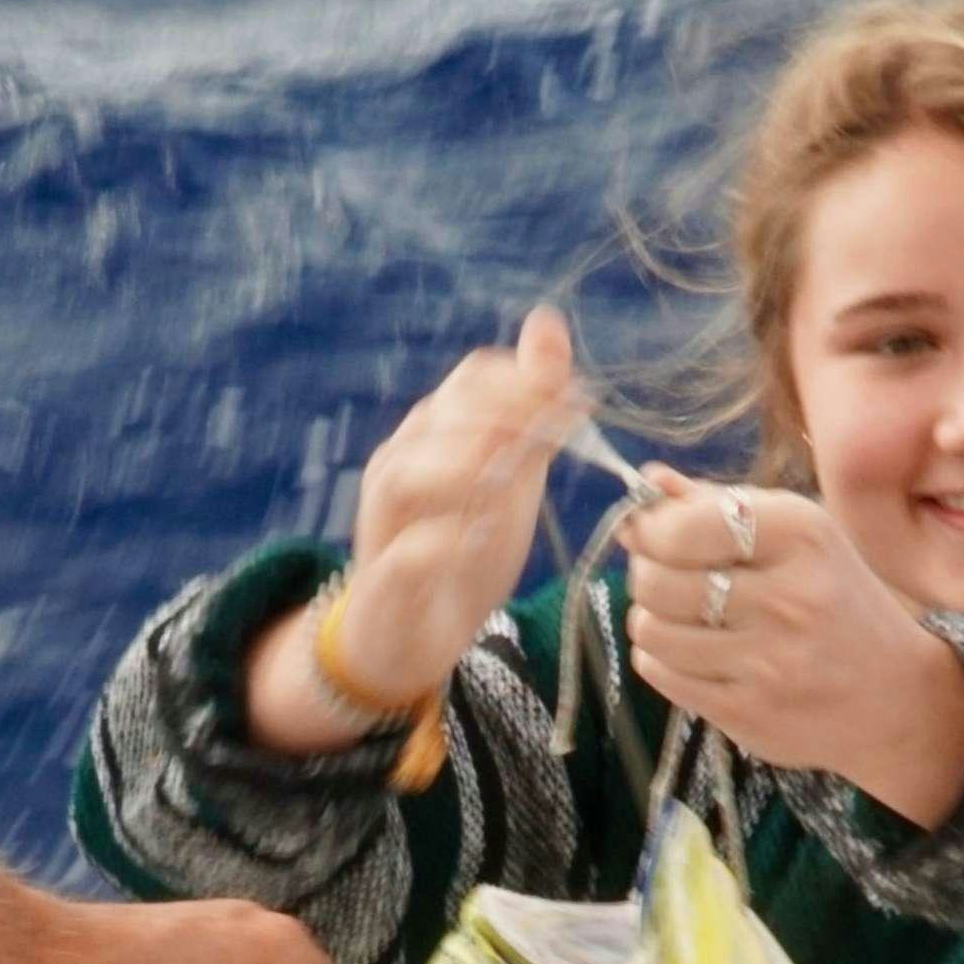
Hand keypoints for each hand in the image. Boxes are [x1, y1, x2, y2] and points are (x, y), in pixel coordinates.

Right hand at [246, 309, 578, 747]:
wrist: (407, 637)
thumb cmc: (460, 551)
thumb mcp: (509, 482)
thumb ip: (533, 418)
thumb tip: (551, 327)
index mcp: (433, 431)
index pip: (476, 377)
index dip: (531, 383)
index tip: (580, 406)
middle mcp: (400, 460)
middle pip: (450, 415)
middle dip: (512, 419)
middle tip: (561, 438)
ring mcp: (384, 518)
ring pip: (416, 470)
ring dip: (474, 471)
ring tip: (517, 487)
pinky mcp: (383, 576)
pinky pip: (411, 549)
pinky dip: (448, 543)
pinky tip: (481, 544)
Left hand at [624, 467, 963, 817]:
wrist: (896, 698)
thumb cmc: (837, 604)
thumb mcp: (799, 538)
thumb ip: (721, 505)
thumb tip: (646, 482)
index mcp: (801, 534)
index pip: (683, 527)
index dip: (649, 531)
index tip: (650, 536)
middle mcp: (787, 596)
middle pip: (658, 580)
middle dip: (645, 575)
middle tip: (661, 579)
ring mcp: (768, 660)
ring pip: (652, 630)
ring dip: (650, 620)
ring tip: (677, 618)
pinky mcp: (749, 711)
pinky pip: (663, 675)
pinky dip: (660, 659)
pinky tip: (688, 653)